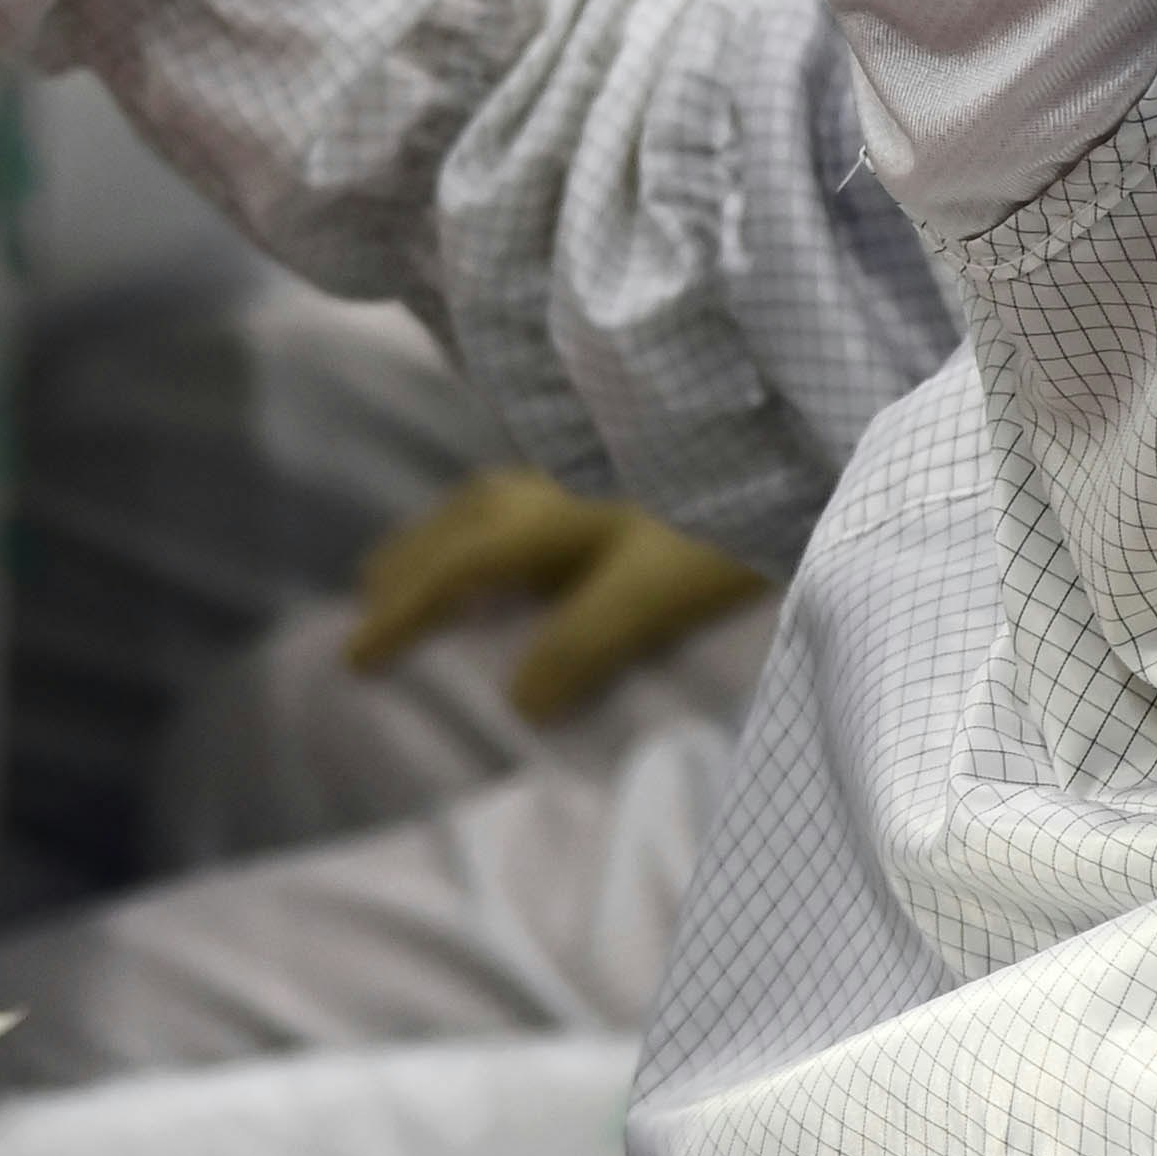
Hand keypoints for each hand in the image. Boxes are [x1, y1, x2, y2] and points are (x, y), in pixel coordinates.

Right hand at [348, 466, 771, 724]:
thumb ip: (583, 644)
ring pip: (488, 504)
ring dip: (445, 536)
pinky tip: (526, 536)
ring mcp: (588, 475)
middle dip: (408, 565)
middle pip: (457, 524)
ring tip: (422, 562)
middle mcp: (552, 487)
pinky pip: (525, 499)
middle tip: (365, 603)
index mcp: (544, 516)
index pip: (453, 568)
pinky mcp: (626, 475)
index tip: (354, 660)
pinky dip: (493, 523)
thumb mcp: (653, 592)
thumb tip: (516, 702)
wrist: (802, 453)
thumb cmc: (726, 526)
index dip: (402, 615)